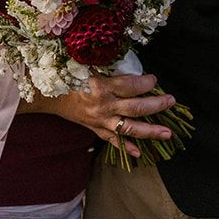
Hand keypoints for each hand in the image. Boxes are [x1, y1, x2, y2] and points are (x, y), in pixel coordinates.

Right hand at [33, 71, 174, 157]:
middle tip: (171, 102)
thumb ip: (108, 66)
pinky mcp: (95, 129)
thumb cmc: (68, 76)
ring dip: (150, 131)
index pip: (131, 85)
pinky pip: (113, 140)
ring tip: (167, 133)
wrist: (47, 95)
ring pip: (129, 128)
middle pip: (136, 107)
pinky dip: (126, 147)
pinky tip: (139, 153)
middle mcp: (104, 105)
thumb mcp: (87, 65)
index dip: (146, 82)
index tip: (154, 79)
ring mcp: (100, 120)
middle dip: (157, 105)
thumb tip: (132, 66)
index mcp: (102, 86)